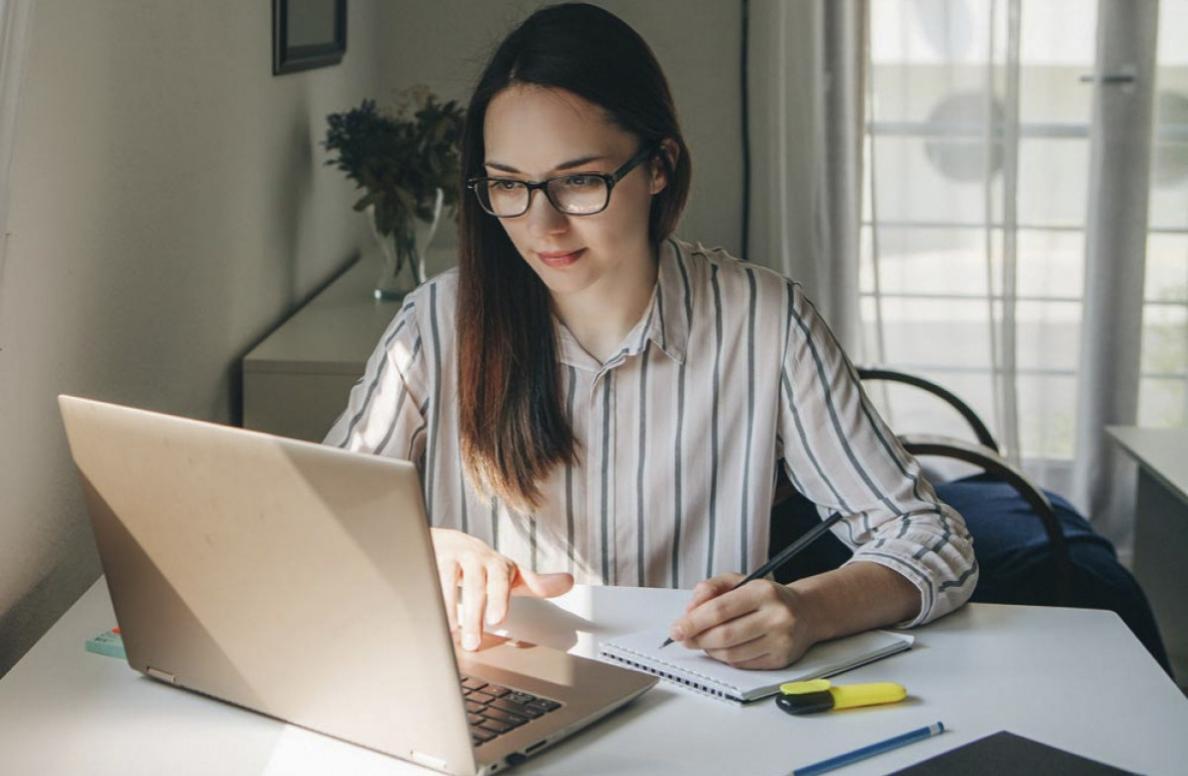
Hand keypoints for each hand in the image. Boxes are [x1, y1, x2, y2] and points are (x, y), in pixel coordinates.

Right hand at [430, 528, 572, 651]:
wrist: (450, 543)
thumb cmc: (484, 565)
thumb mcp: (511, 574)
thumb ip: (536, 583)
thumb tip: (568, 581)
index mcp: (497, 564)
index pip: (500, 579)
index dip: (498, 598)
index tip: (497, 619)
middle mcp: (474, 557)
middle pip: (475, 585)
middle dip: (474, 615)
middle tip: (473, 643)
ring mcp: (450, 557)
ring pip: (448, 580)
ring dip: (449, 608)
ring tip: (450, 633)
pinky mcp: (428, 559)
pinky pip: (428, 577)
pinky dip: (428, 596)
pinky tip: (428, 615)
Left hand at [666, 573, 820, 669]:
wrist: (806, 612)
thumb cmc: (766, 596)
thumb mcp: (739, 580)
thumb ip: (711, 588)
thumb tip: (690, 609)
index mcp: (763, 591)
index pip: (720, 610)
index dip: (693, 622)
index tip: (676, 629)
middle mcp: (776, 616)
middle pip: (724, 635)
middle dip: (697, 639)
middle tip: (683, 638)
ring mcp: (781, 641)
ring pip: (731, 654)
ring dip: (709, 650)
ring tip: (703, 641)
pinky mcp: (781, 660)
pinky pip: (742, 664)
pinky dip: (725, 658)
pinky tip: (721, 649)